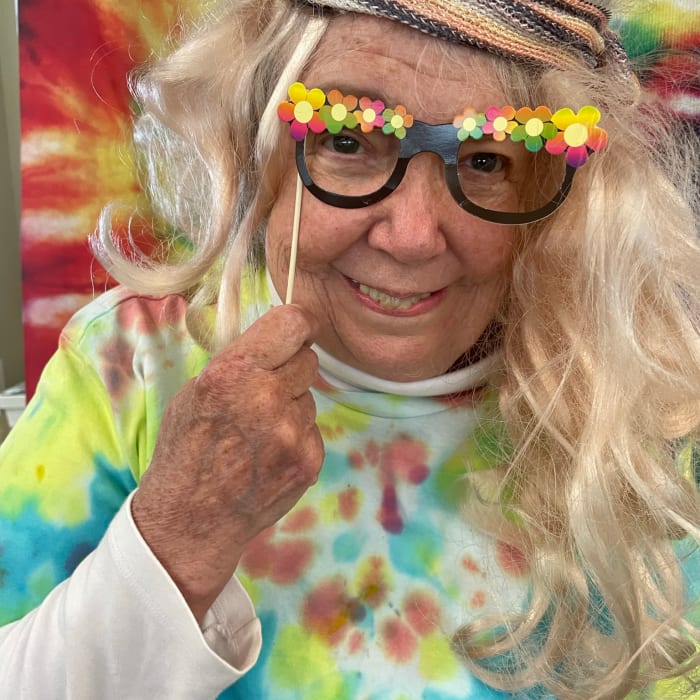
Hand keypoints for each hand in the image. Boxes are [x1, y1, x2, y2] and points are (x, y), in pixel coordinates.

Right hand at [131, 304, 323, 620]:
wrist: (191, 519)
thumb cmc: (186, 449)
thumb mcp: (195, 390)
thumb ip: (240, 360)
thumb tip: (281, 338)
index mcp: (233, 371)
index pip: (292, 323)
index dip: (299, 324)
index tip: (301, 329)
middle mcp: (266, 397)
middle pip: (308, 360)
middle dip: (290, 370)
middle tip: (265, 392)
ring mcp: (292, 432)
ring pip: (310, 397)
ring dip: (291, 407)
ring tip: (259, 433)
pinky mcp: (309, 460)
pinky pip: (313, 429)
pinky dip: (297, 437)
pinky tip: (270, 455)